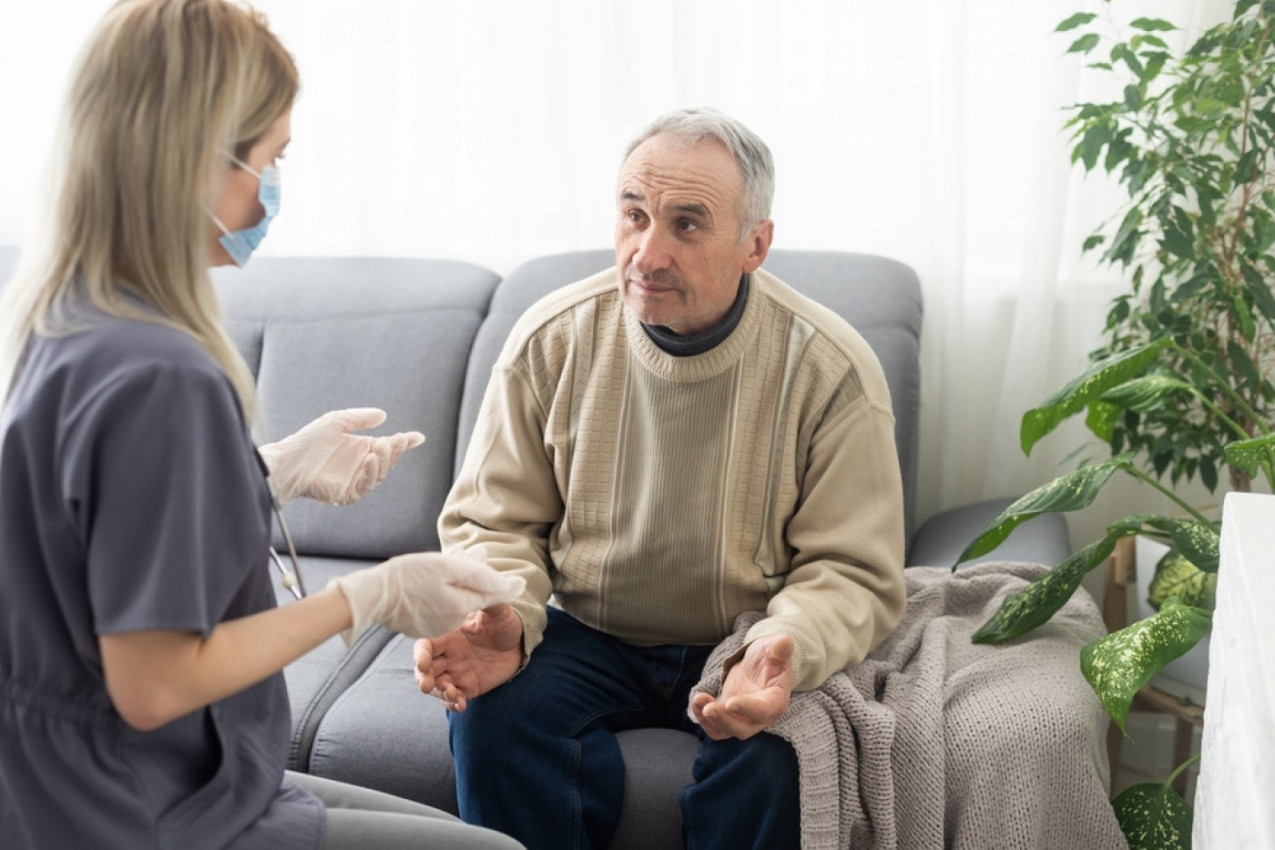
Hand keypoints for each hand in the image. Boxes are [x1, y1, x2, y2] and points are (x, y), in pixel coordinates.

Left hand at [259, 408, 424, 504]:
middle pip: (387, 461)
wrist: (289, 461)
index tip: (418, 437)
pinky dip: (370, 473)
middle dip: (395, 450)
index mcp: (361, 448)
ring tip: (380, 445)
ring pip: (379, 474)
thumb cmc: (308, 441)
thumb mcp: (336, 421)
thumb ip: (360, 418)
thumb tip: (384, 416)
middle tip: (395, 439)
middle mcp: (360, 465)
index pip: (388, 447)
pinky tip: (369, 459)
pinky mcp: (347, 494)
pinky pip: (365, 487)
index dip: (404, 443)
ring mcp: (354, 481)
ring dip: (384, 460)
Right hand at [328, 551, 524, 645]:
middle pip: (474, 598)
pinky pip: (440, 610)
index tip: (523, 580)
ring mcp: (436, 628)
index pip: (493, 595)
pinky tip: (432, 582)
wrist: (371, 595)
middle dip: (478, 581)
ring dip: (458, 587)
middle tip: (478, 558)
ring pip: (457, 604)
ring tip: (450, 566)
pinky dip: (442, 595)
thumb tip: (507, 577)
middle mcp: (453, 622)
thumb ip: (479, 572)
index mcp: (462, 607)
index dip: (508, 585)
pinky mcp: (421, 627)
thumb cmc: (410, 575)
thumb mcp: (447, 567)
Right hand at [414, 603, 524, 711]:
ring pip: (436, 686)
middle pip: (424, 670)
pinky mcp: (468, 687)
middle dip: (422, 678)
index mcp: (448, 636)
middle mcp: (447, 655)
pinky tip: (460, 705)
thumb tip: (483, 587)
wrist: (520, 642)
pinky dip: (452, 703)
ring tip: (453, 694)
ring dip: (439, 692)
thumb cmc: (505, 623)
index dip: (420, 655)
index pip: (425, 646)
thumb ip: (488, 601)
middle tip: (427, 686)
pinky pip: (453, 698)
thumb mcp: (498, 611)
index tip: (423, 663)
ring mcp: (456, 672)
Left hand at [690, 633, 793, 739]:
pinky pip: (716, 728)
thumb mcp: (774, 648)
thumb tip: (784, 642)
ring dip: (711, 720)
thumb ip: (779, 647)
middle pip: (744, 729)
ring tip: (698, 699)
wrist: (760, 664)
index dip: (748, 708)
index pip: (764, 710)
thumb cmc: (770, 657)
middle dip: (724, 720)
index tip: (730, 702)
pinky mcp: (729, 718)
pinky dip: (703, 720)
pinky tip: (697, 702)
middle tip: (708, 709)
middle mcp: (762, 716)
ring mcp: (744, 719)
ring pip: (727, 731)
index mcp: (776, 700)